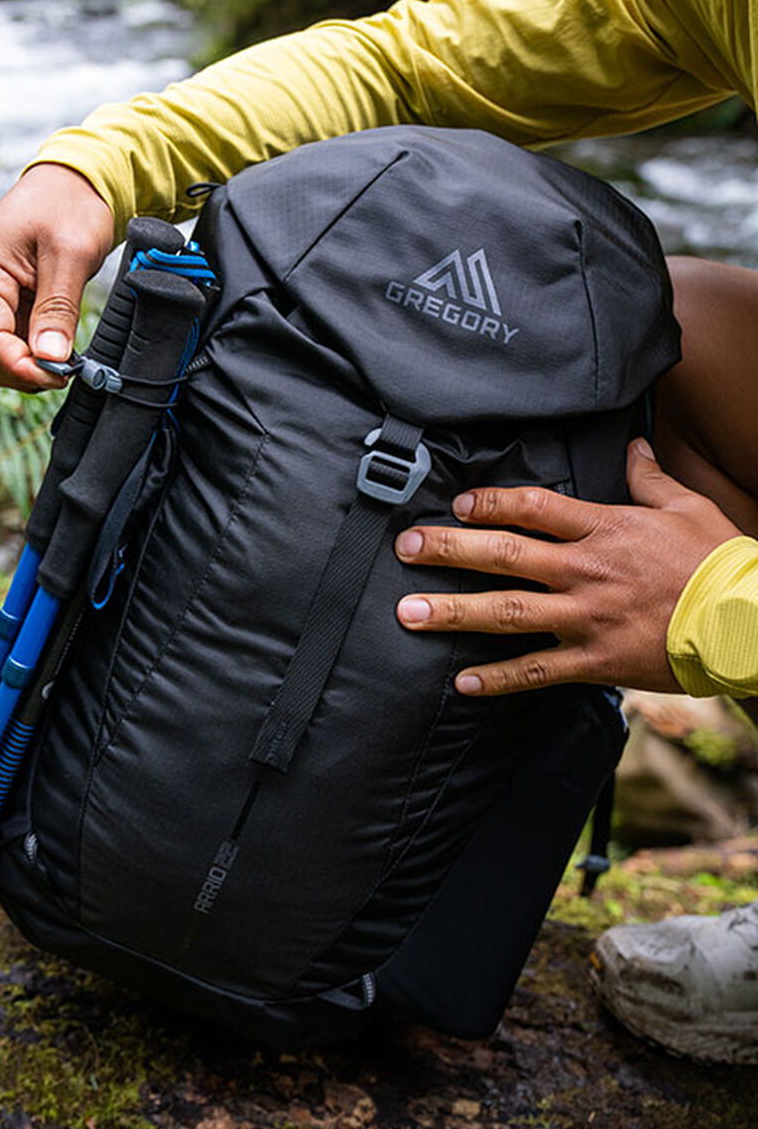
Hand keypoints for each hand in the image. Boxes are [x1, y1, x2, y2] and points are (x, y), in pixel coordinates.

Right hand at [0, 162, 114, 389]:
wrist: (71, 181)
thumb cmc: (69, 205)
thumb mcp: (71, 253)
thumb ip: (57, 308)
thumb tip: (50, 358)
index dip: (23, 368)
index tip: (61, 375)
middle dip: (23, 373)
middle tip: (67, 372)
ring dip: (26, 366)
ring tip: (65, 358)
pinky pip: (5, 339)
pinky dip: (29, 352)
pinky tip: (57, 347)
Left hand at [394, 439, 740, 695]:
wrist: (746, 622)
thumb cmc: (718, 563)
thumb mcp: (687, 507)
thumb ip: (650, 478)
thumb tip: (634, 446)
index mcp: (605, 528)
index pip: (535, 507)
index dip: (491, 502)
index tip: (457, 503)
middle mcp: (585, 570)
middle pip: (505, 554)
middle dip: (449, 550)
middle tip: (405, 548)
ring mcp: (586, 618)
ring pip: (508, 612)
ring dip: (454, 611)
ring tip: (409, 613)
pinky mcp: (595, 661)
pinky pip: (537, 671)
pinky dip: (498, 679)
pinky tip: (462, 682)